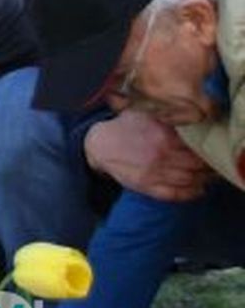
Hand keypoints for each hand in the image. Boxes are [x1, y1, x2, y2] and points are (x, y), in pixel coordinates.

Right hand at [84, 111, 211, 200]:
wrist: (98, 145)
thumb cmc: (124, 127)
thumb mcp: (144, 114)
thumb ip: (166, 115)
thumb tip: (189, 113)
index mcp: (163, 136)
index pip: (196, 146)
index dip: (205, 148)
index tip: (207, 148)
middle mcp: (160, 156)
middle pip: (197, 165)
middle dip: (206, 165)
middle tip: (209, 163)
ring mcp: (153, 173)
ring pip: (189, 180)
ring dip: (202, 179)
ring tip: (205, 176)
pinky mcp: (146, 186)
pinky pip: (175, 194)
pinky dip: (190, 193)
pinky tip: (197, 189)